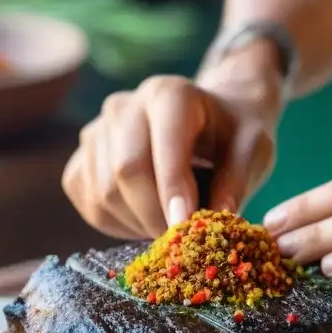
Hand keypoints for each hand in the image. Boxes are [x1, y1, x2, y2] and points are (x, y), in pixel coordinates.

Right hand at [63, 43, 283, 238]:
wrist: (209, 117)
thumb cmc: (233, 133)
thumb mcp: (252, 149)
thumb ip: (236, 181)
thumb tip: (215, 221)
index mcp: (169, 94)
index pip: (162, 149)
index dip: (173, 193)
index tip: (187, 229)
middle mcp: (123, 106)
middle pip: (125, 172)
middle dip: (156, 215)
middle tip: (185, 238)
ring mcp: (95, 133)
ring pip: (104, 193)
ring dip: (140, 223)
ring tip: (172, 223)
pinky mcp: (79, 162)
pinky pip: (91, 205)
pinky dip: (121, 225)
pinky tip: (149, 218)